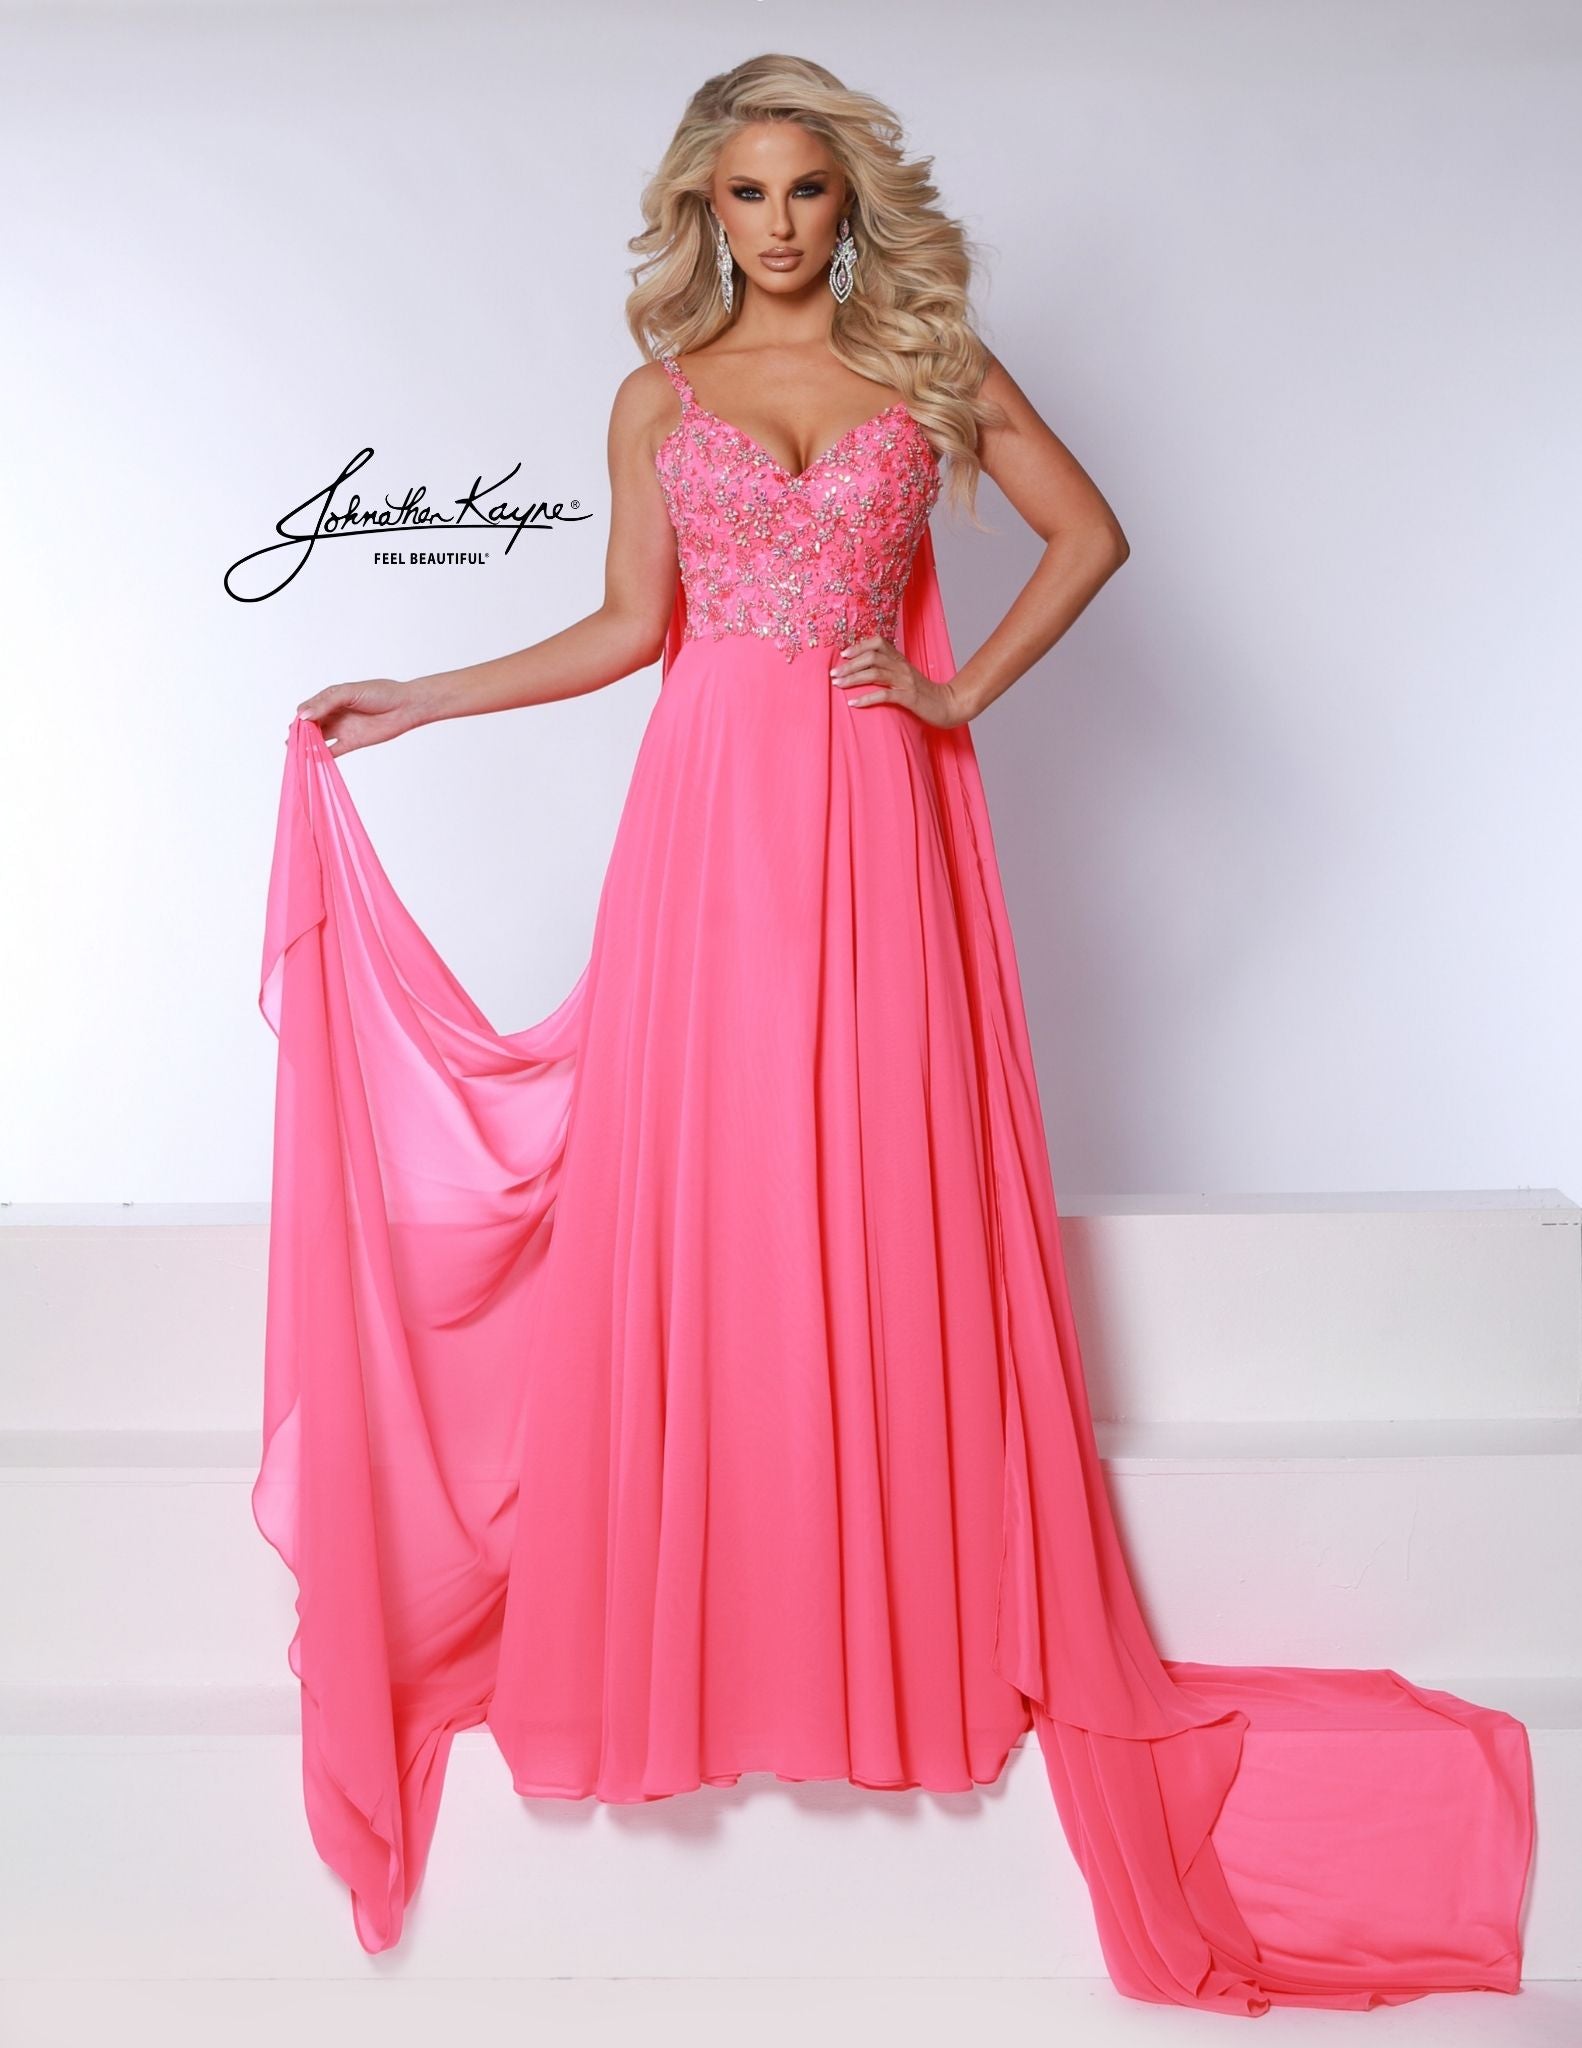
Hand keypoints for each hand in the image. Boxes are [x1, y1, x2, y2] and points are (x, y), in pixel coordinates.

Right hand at [293, 678, 427, 755]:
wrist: (405, 706)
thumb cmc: (380, 693)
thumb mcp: (350, 692)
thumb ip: (327, 703)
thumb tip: (304, 716)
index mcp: (331, 698)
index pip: (307, 708)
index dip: (300, 717)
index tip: (296, 725)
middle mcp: (334, 713)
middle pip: (310, 725)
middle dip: (299, 732)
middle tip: (292, 741)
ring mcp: (343, 728)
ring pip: (319, 738)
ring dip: (308, 745)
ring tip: (297, 751)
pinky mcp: (352, 742)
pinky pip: (333, 751)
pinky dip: (322, 756)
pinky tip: (313, 759)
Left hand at [829, 637, 974, 728]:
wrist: (948, 705)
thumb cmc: (924, 694)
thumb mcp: (906, 677)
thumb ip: (889, 670)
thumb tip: (865, 669)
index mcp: (900, 660)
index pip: (878, 642)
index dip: (859, 646)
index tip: (844, 654)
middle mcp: (902, 667)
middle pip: (872, 657)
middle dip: (849, 664)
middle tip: (833, 673)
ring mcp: (905, 681)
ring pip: (875, 673)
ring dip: (853, 678)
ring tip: (838, 685)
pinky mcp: (909, 697)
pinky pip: (884, 695)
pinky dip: (866, 699)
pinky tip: (853, 703)